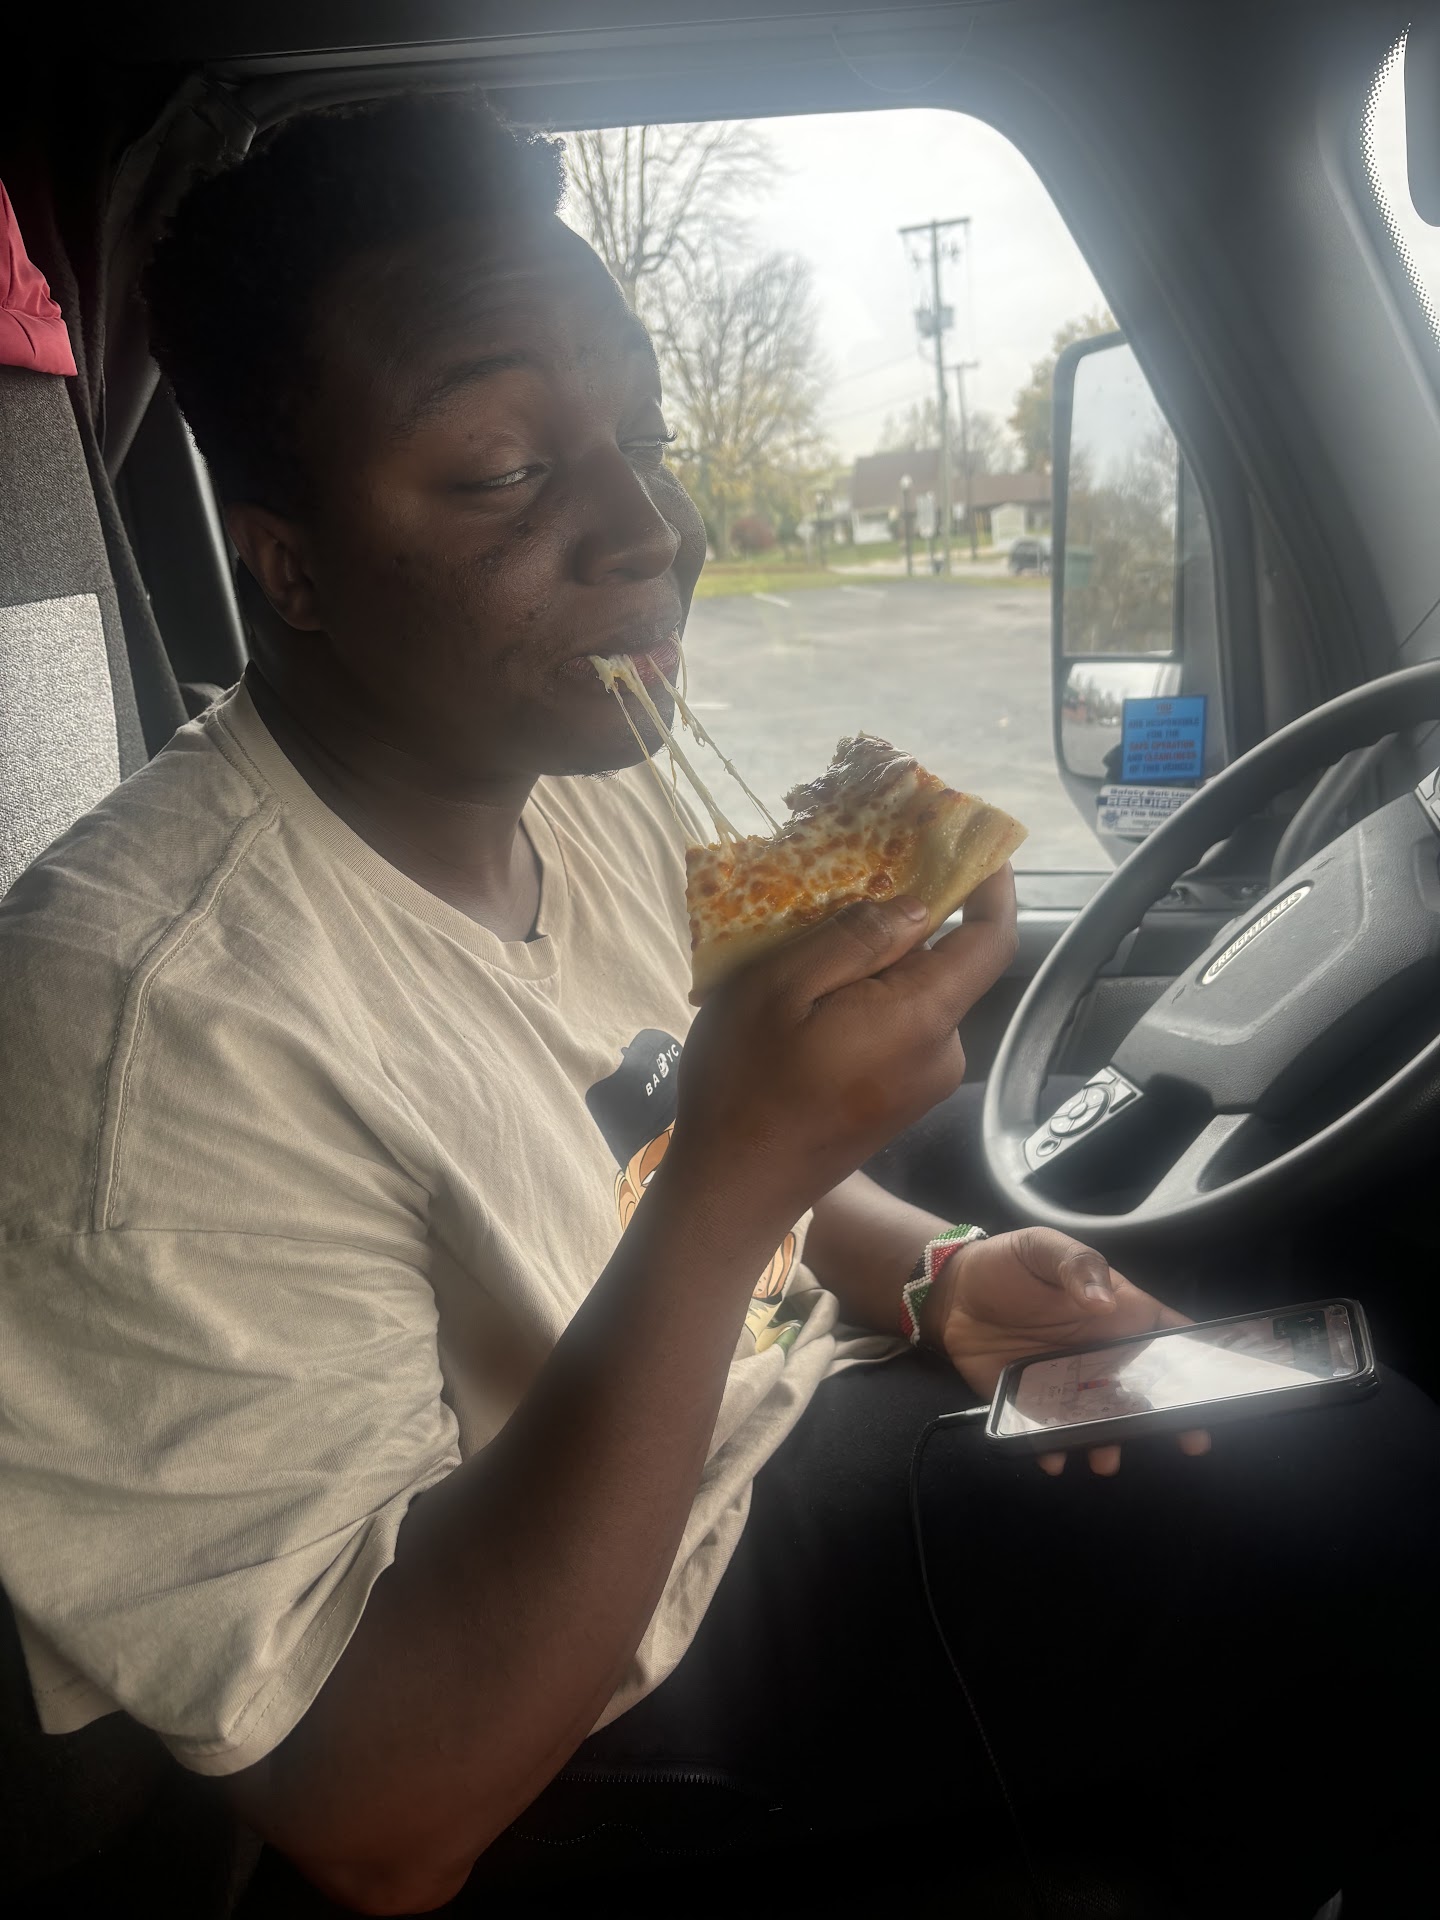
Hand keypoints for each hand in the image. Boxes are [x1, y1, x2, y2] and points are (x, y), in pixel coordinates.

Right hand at [671, 870, 1016, 1223]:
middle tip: (848, 889)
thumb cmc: (746, 1082)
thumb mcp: (779, 987)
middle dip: (910, 923)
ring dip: (878, 966)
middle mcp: (941, 1052)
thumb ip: (855, 941)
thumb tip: (918, 908)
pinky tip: (812, 1003)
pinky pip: (900, 1028)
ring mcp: (922, 1083)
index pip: (992, 941)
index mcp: (921, 1017)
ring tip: (812, 950)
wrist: (734, 1189)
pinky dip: (870, 1001)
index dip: (993, 887)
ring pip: (917, 997)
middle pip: (947, 966)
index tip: (974, 844)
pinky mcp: (898, 1100)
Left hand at [920, 1225, 1211, 1476]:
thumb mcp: (1043, 1248)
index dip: (1199, 1362)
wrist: (952, 1292)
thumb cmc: (1008, 1264)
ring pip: (1103, 1420)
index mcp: (1118, 1314)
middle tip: (1188, 1440)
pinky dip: (1053, 1448)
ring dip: (1110, 1441)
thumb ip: (1077, 1266)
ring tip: (1105, 1457)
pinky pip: (1051, 1432)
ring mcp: (1070, 1383)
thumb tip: (1103, 1302)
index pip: (1169, 1339)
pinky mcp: (1033, 1403)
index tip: (1221, 1387)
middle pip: (1147, 1391)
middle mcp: (1102, 1355)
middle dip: (1170, 1418)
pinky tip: (1051, 1457)